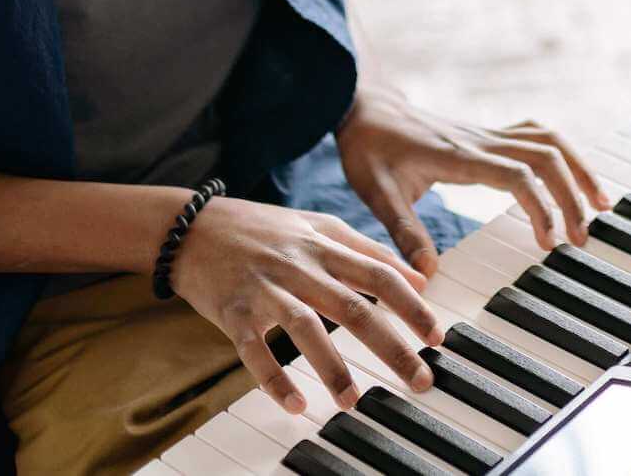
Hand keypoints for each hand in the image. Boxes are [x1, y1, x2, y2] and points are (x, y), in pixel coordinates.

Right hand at [169, 196, 442, 415]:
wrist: (192, 226)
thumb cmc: (263, 229)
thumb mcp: (319, 227)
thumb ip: (368, 250)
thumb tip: (418, 278)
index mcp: (325, 244)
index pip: (380, 274)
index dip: (412, 306)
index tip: (437, 337)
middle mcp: (299, 265)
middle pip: (354, 307)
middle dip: (391, 346)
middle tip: (419, 380)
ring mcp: (265, 288)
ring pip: (306, 328)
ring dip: (333, 367)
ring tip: (354, 401)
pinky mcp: (232, 311)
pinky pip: (254, 350)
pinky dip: (274, 379)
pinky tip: (297, 404)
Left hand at [336, 86, 611, 274]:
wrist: (365, 106)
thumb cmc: (370, 148)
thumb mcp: (377, 194)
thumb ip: (404, 233)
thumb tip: (427, 276)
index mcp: (458, 156)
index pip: (517, 175)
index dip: (540, 207)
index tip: (548, 243)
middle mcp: (481, 140)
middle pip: (547, 156)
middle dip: (573, 195)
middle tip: (583, 238)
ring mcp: (488, 134)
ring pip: (550, 140)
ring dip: (579, 169)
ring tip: (601, 204)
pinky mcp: (490, 135)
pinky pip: (539, 136)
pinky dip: (565, 156)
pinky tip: (573, 178)